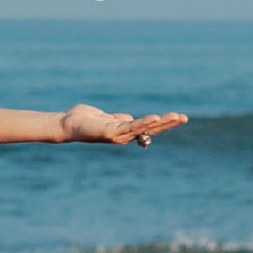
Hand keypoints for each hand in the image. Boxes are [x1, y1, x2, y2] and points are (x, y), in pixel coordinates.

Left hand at [59, 103, 187, 144]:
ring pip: (144, 128)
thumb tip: (130, 119)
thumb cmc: (85, 120)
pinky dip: (144, 122)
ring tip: (176, 117)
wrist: (67, 124)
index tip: (179, 117)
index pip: (149, 127)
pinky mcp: (111, 132)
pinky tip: (156, 117)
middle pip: (151, 129)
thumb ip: (119, 119)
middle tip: (185, 118)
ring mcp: (118, 135)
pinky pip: (130, 126)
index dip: (164, 123)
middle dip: (168, 123)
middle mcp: (124, 135)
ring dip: (162, 123)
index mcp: (125, 131)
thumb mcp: (107, 117)